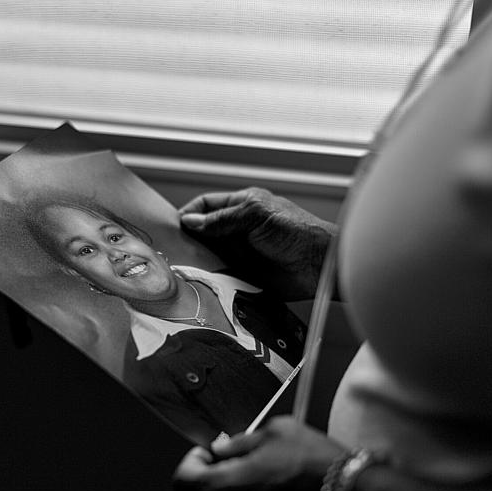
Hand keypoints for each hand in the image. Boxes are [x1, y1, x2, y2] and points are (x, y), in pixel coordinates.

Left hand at [172, 416, 346, 490]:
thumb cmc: (315, 464)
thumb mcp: (272, 432)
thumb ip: (238, 443)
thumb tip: (223, 448)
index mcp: (220, 488)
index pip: (183, 480)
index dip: (194, 463)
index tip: (208, 455)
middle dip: (222, 479)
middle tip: (248, 464)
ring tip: (273, 484)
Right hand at [179, 188, 337, 299]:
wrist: (320, 267)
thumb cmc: (298, 233)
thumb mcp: (256, 215)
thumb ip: (222, 219)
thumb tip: (190, 221)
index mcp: (242, 207)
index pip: (206, 206)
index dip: (188, 213)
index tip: (172, 226)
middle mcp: (238, 230)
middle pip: (203, 233)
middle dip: (188, 240)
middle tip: (171, 250)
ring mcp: (240, 254)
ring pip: (209, 257)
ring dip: (197, 262)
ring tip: (181, 268)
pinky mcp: (244, 277)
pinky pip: (221, 278)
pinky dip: (210, 281)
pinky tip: (200, 284)